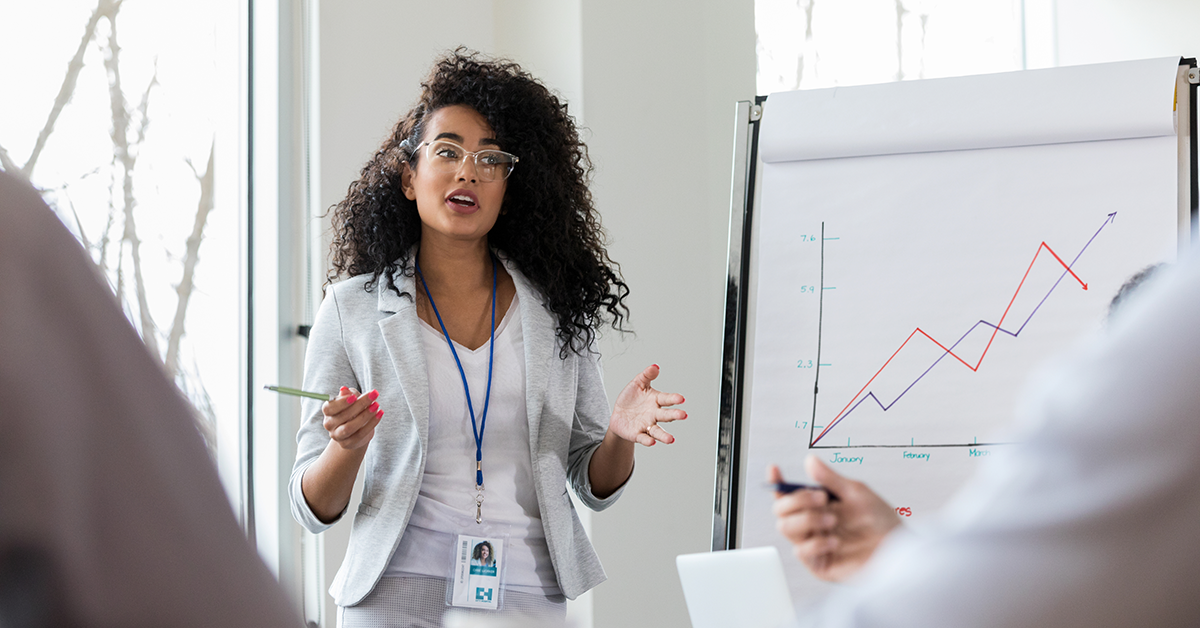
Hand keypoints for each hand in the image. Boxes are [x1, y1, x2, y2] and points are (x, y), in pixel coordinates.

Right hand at [321, 386, 383, 449]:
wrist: (356, 429)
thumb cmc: (354, 409)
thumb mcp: (352, 399)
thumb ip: (349, 394)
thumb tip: (344, 389)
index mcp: (328, 411)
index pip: (329, 408)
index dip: (341, 402)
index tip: (355, 396)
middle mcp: (329, 424)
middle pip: (343, 416)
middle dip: (360, 404)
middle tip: (374, 395)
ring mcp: (337, 435)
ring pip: (350, 427)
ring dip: (365, 415)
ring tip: (376, 405)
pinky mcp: (347, 443)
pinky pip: (360, 434)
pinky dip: (371, 424)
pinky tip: (379, 414)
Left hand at [609, 364, 685, 445]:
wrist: (618, 415)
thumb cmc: (630, 399)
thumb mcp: (637, 384)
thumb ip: (646, 376)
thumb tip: (655, 366)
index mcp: (655, 400)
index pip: (666, 399)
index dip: (673, 398)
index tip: (681, 398)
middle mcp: (654, 414)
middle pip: (665, 415)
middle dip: (674, 415)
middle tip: (683, 415)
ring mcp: (647, 425)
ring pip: (657, 432)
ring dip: (664, 436)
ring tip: (671, 439)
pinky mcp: (637, 434)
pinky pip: (643, 438)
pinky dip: (647, 440)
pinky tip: (651, 442)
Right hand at [769, 455, 900, 581]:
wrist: (899, 551)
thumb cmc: (882, 522)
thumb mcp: (857, 493)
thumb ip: (831, 479)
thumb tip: (810, 461)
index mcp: (818, 506)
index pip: (788, 494)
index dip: (777, 482)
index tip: (775, 469)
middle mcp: (812, 524)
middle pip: (780, 510)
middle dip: (796, 500)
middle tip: (821, 498)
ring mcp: (813, 544)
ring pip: (785, 528)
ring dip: (807, 519)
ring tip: (832, 520)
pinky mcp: (819, 564)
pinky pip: (800, 551)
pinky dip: (816, 542)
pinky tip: (835, 541)